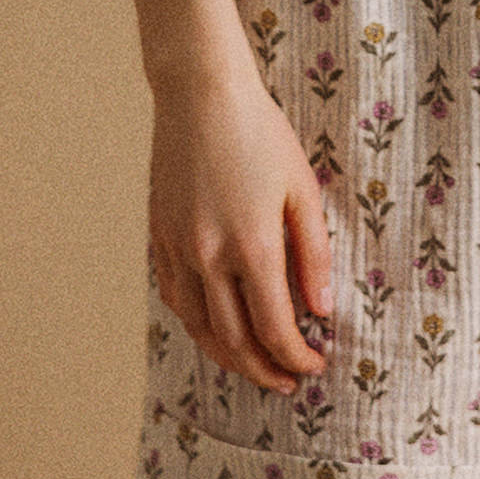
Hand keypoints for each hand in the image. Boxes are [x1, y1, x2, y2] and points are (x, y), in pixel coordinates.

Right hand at [147, 67, 334, 395]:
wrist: (201, 96)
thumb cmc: (262, 135)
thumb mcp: (303, 190)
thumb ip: (314, 253)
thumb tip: (321, 309)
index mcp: (252, 245)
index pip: (275, 327)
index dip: (297, 356)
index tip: (316, 364)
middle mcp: (209, 256)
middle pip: (234, 340)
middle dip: (264, 369)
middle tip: (288, 382)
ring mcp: (177, 249)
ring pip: (199, 327)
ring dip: (228, 357)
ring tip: (255, 368)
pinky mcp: (159, 238)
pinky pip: (176, 299)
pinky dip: (198, 325)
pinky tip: (217, 330)